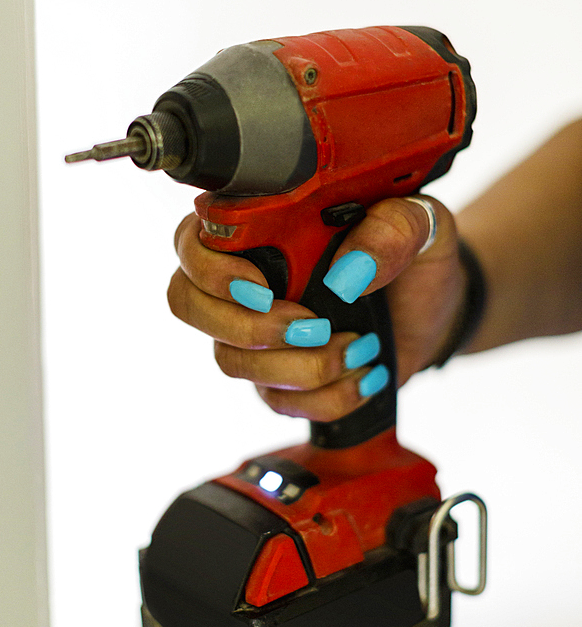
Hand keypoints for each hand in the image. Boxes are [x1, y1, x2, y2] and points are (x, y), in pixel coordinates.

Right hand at [167, 197, 465, 421]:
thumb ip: (394, 229)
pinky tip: (362, 376)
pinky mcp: (280, 376)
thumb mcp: (422, 225)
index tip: (263, 287)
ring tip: (358, 348)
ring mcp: (256, 330)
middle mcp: (247, 277)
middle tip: (311, 326)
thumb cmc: (415, 255)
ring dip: (298, 367)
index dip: (211, 269)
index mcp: (264, 227)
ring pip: (230, 360)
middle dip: (246, 326)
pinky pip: (275, 401)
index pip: (193, 240)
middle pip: (188, 304)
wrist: (438, 308)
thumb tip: (350, 270)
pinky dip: (323, 398)